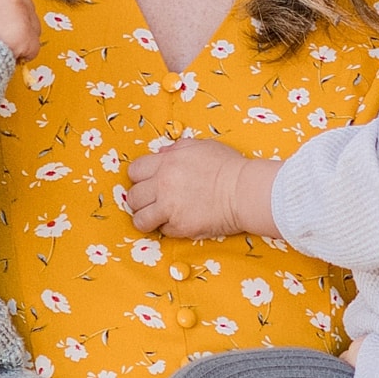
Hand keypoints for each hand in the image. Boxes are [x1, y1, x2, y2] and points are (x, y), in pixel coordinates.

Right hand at [0, 0, 40, 58]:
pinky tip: (3, 54)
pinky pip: (32, 47)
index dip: (8, 2)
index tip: (2, 13)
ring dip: (19, 37)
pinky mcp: (23, 34)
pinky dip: (21, 55)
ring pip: (31, 25)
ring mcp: (16, 10)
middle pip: (25, 3)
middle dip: (15, 20)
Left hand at [127, 137, 279, 239]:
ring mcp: (170, 207)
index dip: (139, 178)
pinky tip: (181, 221)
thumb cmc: (229, 167)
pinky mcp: (180, 226)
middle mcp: (164, 185)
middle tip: (152, 202)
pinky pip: (163, 231)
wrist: (245, 190)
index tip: (148, 183)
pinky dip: (170, 228)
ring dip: (147, 219)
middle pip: (133, 197)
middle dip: (140, 200)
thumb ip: (176, 149)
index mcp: (167, 162)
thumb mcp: (201, 147)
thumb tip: (161, 153)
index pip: (135, 171)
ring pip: (140, 219)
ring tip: (159, 217)